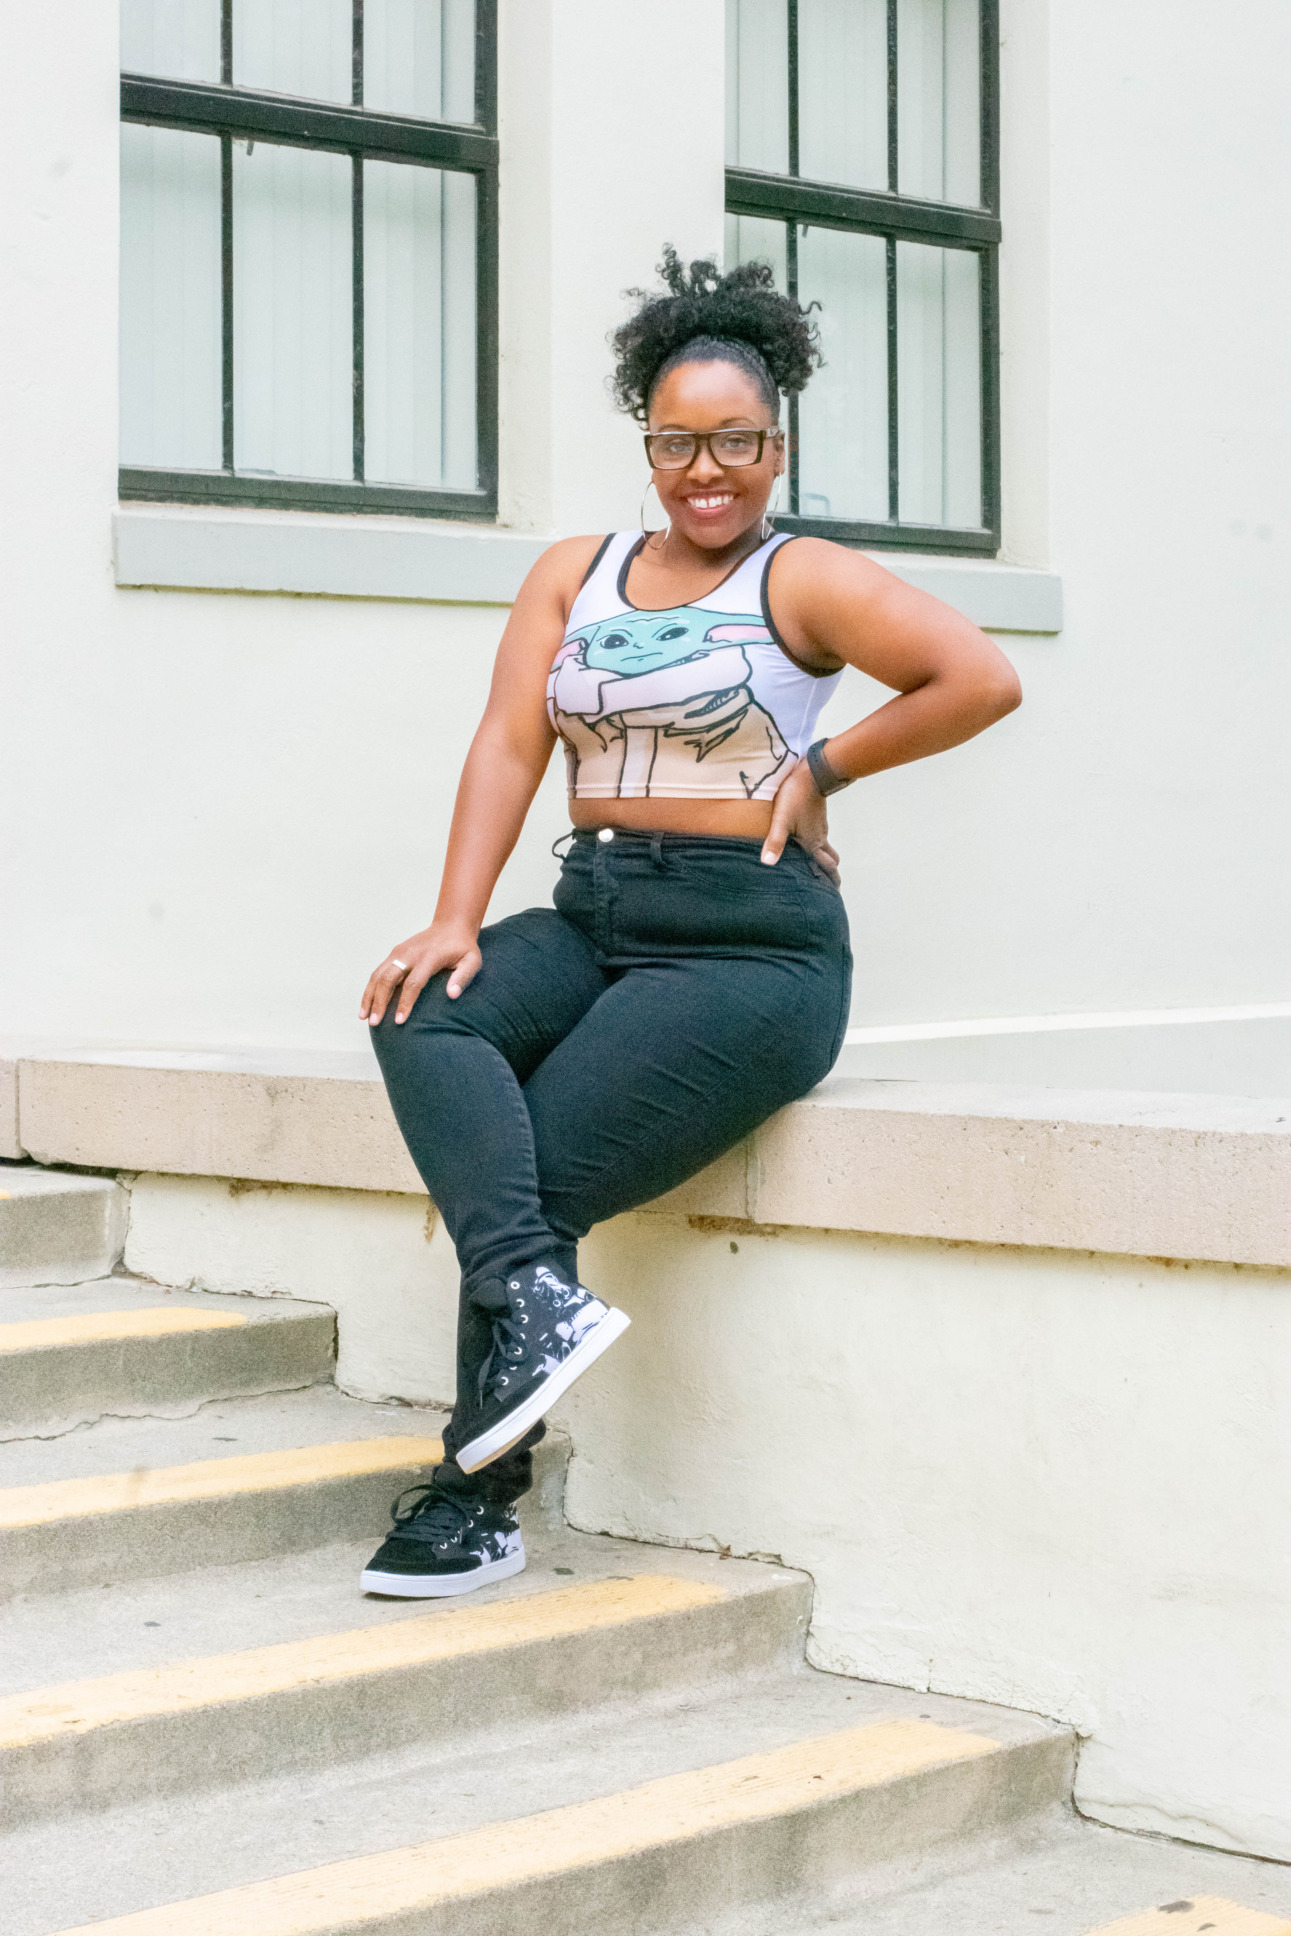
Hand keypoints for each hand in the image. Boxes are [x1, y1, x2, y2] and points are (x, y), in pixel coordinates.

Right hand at [360, 923, 481, 1025]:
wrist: (451, 926)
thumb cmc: (463, 948)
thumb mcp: (472, 961)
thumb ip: (463, 977)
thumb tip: (452, 995)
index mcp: (429, 957)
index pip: (413, 983)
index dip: (405, 1003)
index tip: (399, 1021)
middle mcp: (410, 953)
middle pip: (388, 979)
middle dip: (379, 1002)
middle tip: (374, 1023)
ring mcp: (399, 952)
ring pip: (378, 975)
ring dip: (369, 996)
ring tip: (364, 1017)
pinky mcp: (394, 954)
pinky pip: (378, 972)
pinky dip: (370, 989)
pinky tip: (367, 1005)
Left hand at [760, 760, 840, 885]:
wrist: (812, 773)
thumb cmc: (794, 797)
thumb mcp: (781, 820)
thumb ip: (775, 841)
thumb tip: (768, 863)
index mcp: (812, 843)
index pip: (826, 868)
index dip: (830, 882)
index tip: (832, 897)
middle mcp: (820, 838)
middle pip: (831, 861)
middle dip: (831, 875)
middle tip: (830, 887)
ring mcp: (820, 828)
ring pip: (828, 849)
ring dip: (826, 860)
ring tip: (820, 870)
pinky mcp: (817, 818)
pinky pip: (822, 838)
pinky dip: (820, 847)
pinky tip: (809, 846)